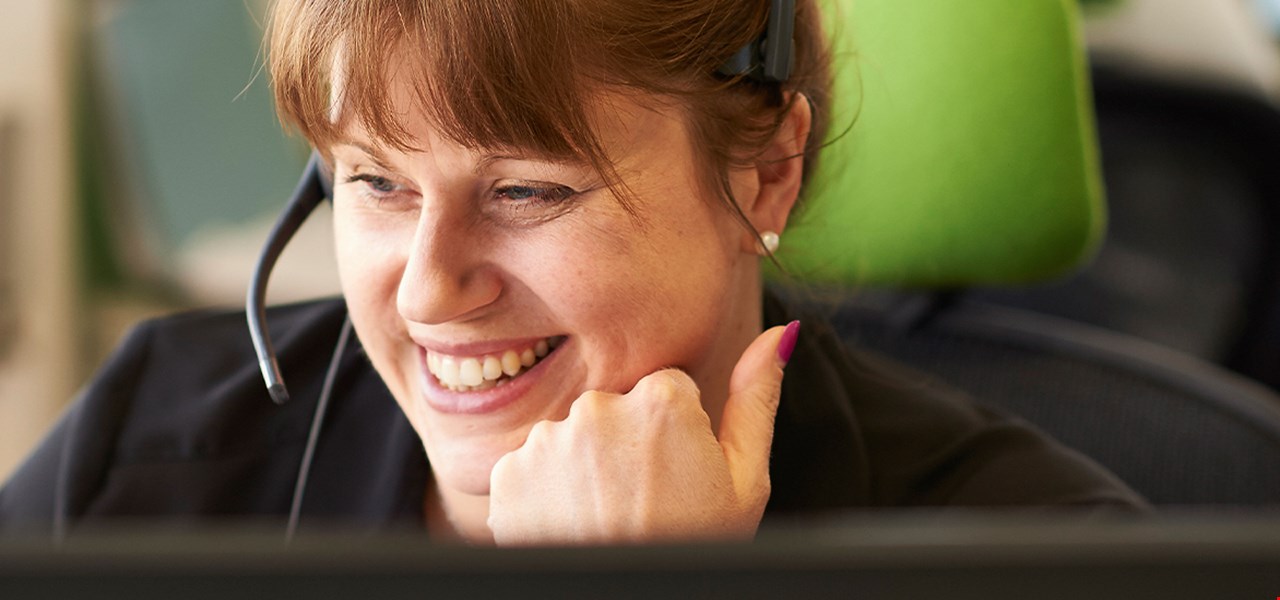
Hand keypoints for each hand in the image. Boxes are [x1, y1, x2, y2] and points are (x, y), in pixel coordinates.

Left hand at [487, 322, 797, 544]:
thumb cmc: (693, 550)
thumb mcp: (744, 482)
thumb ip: (755, 398)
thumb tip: (779, 331)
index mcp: (663, 400)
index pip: (667, 390)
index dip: (675, 434)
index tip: (675, 474)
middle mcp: (599, 407)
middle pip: (617, 409)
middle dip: (627, 446)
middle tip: (642, 501)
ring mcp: (548, 439)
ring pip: (572, 436)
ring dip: (585, 468)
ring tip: (606, 516)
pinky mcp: (510, 472)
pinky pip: (532, 466)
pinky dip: (547, 492)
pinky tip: (571, 524)